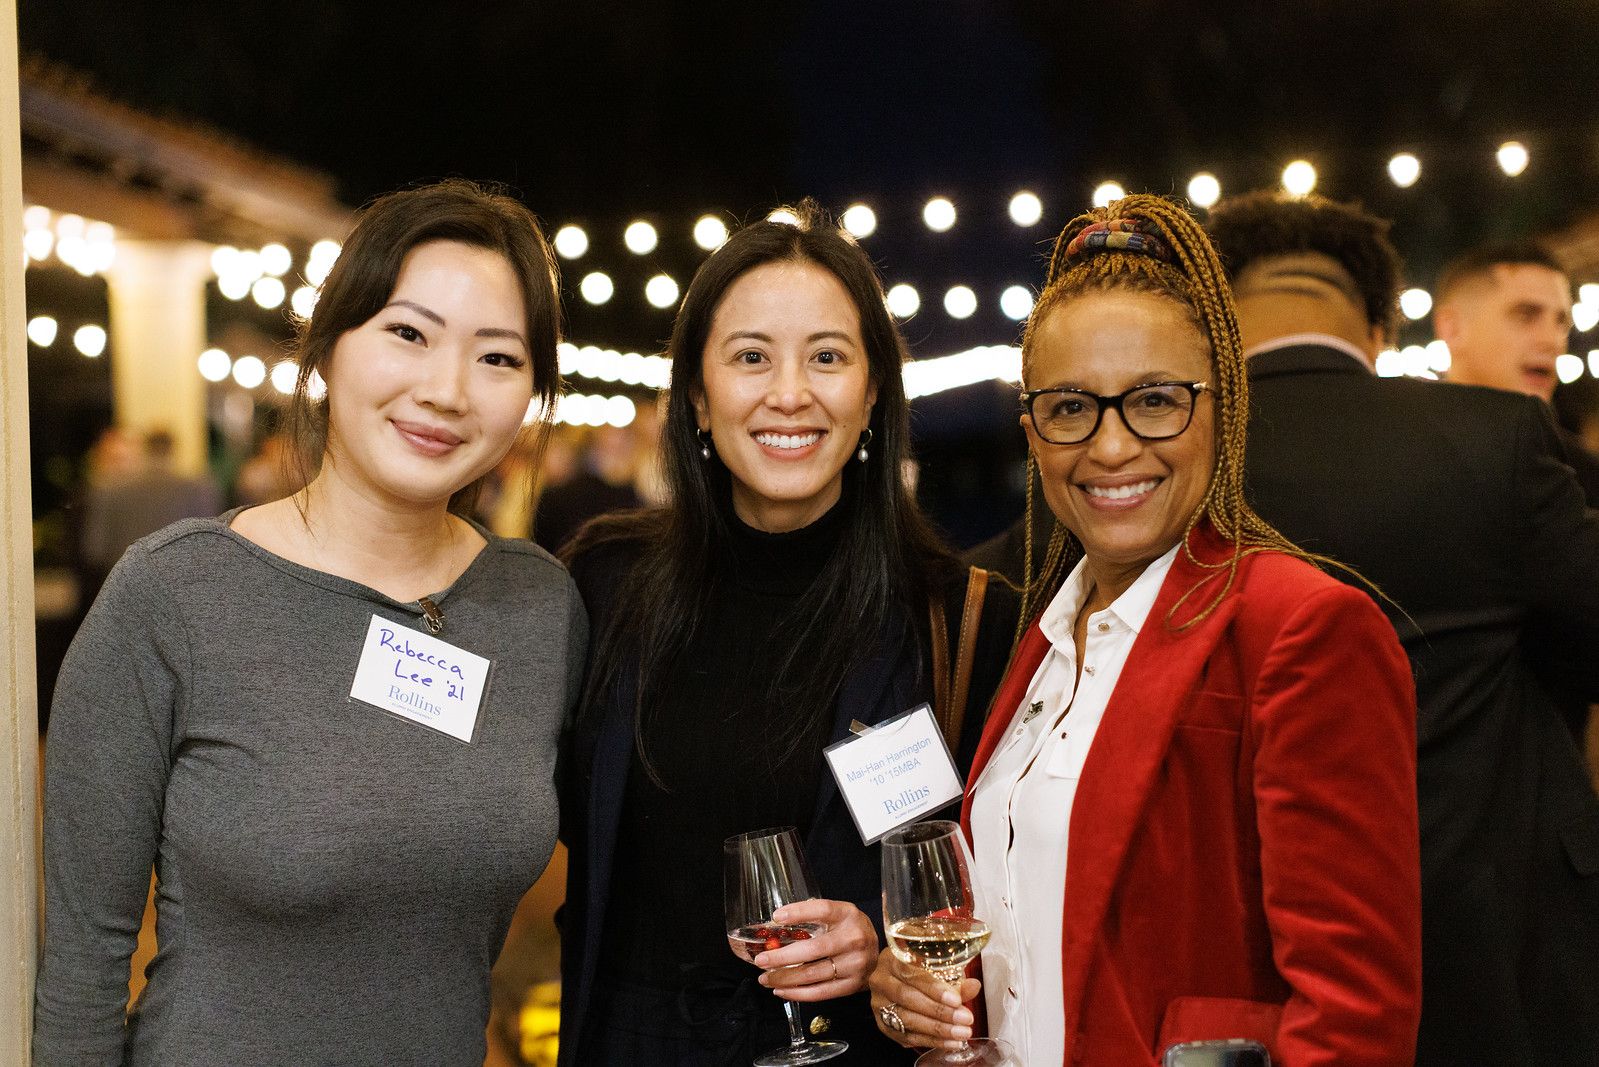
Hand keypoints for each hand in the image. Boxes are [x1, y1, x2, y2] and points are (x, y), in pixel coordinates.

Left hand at [753, 898, 878, 1000]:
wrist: (880, 956)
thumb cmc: (850, 932)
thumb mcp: (839, 916)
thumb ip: (814, 918)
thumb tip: (775, 926)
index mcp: (848, 915)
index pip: (823, 909)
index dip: (799, 912)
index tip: (776, 917)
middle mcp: (854, 939)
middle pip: (814, 949)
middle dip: (782, 957)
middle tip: (761, 960)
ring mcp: (855, 964)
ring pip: (813, 974)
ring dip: (784, 978)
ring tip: (765, 978)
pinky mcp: (852, 985)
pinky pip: (820, 992)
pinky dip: (797, 993)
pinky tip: (781, 990)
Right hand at [867, 946, 981, 1049]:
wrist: (895, 981)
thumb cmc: (917, 970)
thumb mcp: (934, 967)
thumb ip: (954, 978)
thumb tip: (974, 986)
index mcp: (892, 958)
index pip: (911, 973)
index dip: (934, 988)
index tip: (956, 999)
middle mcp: (881, 980)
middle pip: (908, 998)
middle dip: (939, 1011)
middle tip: (964, 1019)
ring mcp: (879, 1004)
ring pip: (907, 1019)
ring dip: (937, 1029)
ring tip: (961, 1033)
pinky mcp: (883, 1024)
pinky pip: (907, 1036)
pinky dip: (931, 1041)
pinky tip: (950, 1042)